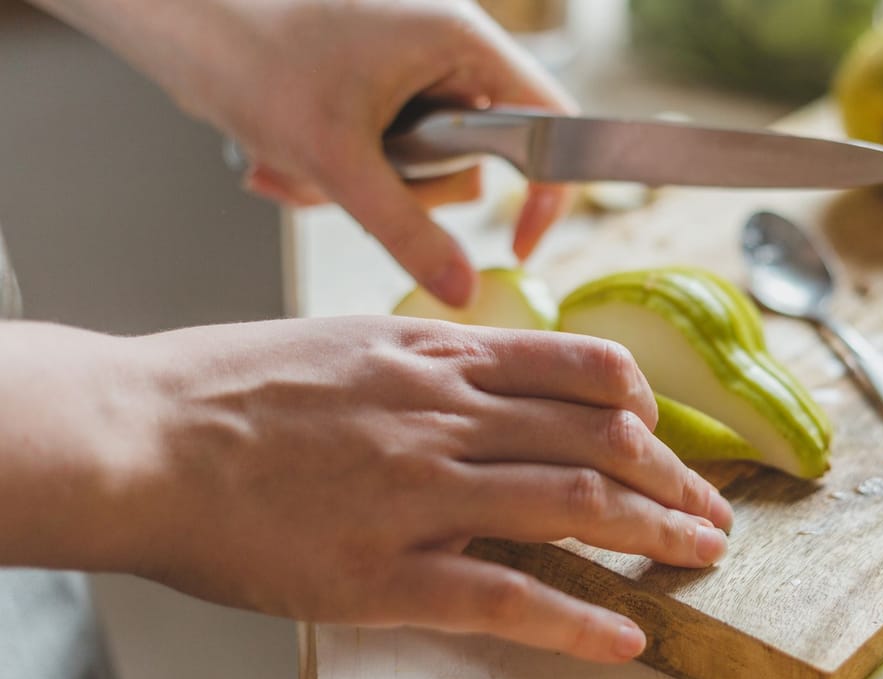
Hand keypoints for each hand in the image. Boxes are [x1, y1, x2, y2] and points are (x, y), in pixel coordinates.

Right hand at [0, 319, 732, 662]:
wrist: (140, 436)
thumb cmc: (228, 389)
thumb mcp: (343, 342)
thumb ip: (426, 364)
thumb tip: (487, 378)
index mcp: (435, 360)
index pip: (578, 372)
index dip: (642, 406)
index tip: (665, 436)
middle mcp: (444, 417)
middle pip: (595, 439)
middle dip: (669, 478)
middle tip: (710, 509)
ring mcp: (420, 493)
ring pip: (571, 504)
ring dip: (652, 533)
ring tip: (700, 558)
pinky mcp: (383, 573)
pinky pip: (503, 597)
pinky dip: (575, 619)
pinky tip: (624, 638)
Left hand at [33, 0, 573, 305]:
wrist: (178, 24)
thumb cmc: (254, 59)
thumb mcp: (340, 161)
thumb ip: (409, 234)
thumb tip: (464, 290)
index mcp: (461, 42)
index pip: (547, 122)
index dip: (546, 191)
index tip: (519, 244)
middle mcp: (448, 51)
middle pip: (478, 157)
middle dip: (413, 188)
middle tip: (357, 179)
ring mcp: (414, 71)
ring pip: (428, 167)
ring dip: (372, 186)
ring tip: (309, 165)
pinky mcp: (381, 90)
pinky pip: (392, 158)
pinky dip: (348, 173)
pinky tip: (297, 158)